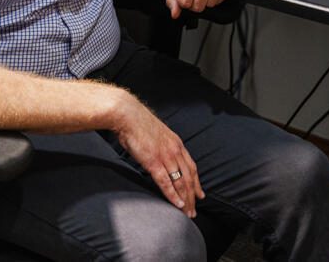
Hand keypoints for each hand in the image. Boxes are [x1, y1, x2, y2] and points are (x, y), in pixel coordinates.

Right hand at [113, 91, 204, 216]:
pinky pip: (166, 182)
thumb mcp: (157, 134)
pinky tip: (177, 205)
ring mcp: (166, 157)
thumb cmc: (138, 124)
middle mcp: (175, 150)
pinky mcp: (154, 162)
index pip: (191, 167)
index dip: (196, 182)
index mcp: (176, 143)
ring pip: (180, 182)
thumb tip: (160, 156)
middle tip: (194, 210)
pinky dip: (173, 195)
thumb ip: (162, 146)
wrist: (128, 115)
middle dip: (193, 196)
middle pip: (189, 178)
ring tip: (187, 213)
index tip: (200, 194)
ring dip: (185, 200)